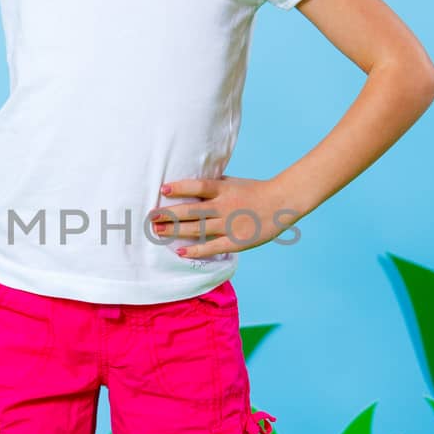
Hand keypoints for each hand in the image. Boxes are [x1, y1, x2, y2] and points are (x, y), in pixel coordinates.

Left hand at [149, 176, 299, 258]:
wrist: (283, 202)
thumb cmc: (254, 191)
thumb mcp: (233, 182)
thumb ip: (213, 184)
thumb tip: (189, 184)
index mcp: (224, 189)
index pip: (199, 186)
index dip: (180, 187)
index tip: (163, 189)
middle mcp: (225, 206)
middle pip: (192, 210)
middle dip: (169, 214)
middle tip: (150, 216)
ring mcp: (230, 224)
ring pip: (198, 229)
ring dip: (175, 231)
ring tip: (157, 232)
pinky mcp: (236, 241)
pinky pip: (212, 247)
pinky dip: (195, 250)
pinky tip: (179, 251)